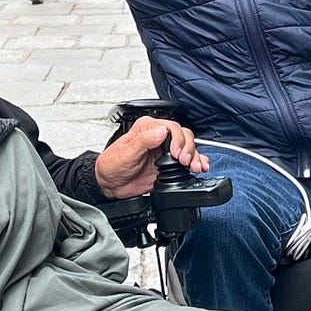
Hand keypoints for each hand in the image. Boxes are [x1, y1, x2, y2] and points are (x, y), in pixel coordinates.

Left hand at [94, 116, 208, 198]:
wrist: (110, 184)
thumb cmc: (113, 164)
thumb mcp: (126, 152)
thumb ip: (144, 140)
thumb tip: (161, 131)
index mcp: (147, 128)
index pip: (171, 126)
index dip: (178, 139)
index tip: (177, 153)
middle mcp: (158, 137)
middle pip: (183, 135)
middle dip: (188, 148)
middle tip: (185, 161)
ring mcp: (164, 150)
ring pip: (188, 146)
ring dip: (195, 155)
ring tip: (196, 166)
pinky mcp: (168, 164)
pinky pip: (187, 160)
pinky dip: (196, 162)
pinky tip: (200, 166)